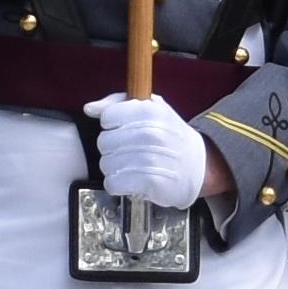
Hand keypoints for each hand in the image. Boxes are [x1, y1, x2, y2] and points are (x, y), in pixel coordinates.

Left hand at [83, 92, 209, 207]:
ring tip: (131, 166)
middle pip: (104, 142)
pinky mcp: (150, 182)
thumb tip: (89, 108)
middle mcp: (150, 132)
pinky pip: (113, 183)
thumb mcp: (150, 109)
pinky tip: (131, 180)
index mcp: (149, 110)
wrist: (198, 166)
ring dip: (115, 168)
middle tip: (128, 151)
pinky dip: (118, 185)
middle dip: (112, 149)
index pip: (107, 118)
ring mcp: (151, 158)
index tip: (124, 130)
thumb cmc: (170, 136)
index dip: (112, 126)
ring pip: (106, 164)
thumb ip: (117, 104)